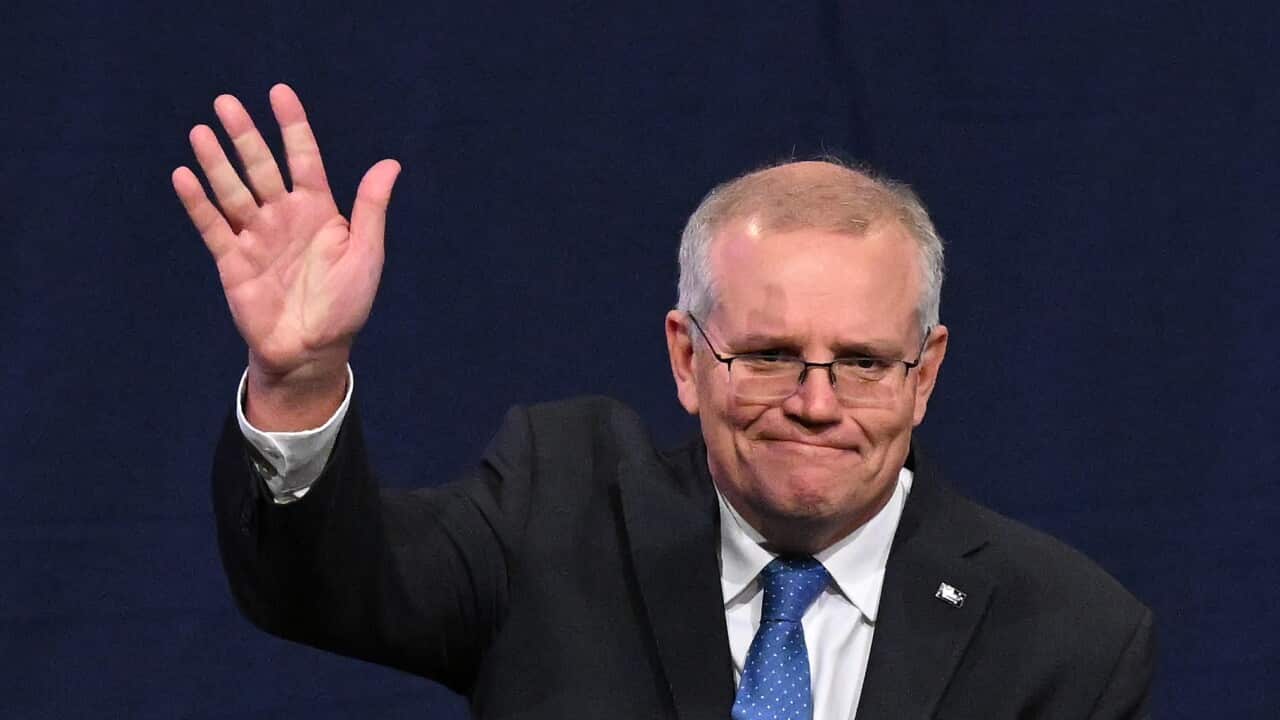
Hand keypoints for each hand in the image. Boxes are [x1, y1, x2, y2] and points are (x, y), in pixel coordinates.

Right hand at [173, 84, 399, 425]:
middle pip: (261, 167)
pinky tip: (183, 175)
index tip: (279, 92)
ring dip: (216, 161)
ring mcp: (256, 237)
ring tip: (201, 130)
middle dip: (244, 135)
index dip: (292, 126)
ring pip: (232, 190)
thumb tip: (390, 164)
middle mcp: (284, 217)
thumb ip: (371, 209)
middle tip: (226, 102)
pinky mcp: (232, 260)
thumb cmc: (345, 306)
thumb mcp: (365, 255)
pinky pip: (212, 225)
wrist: (312, 351)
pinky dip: (198, 202)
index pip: (303, 159)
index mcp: (319, 212)